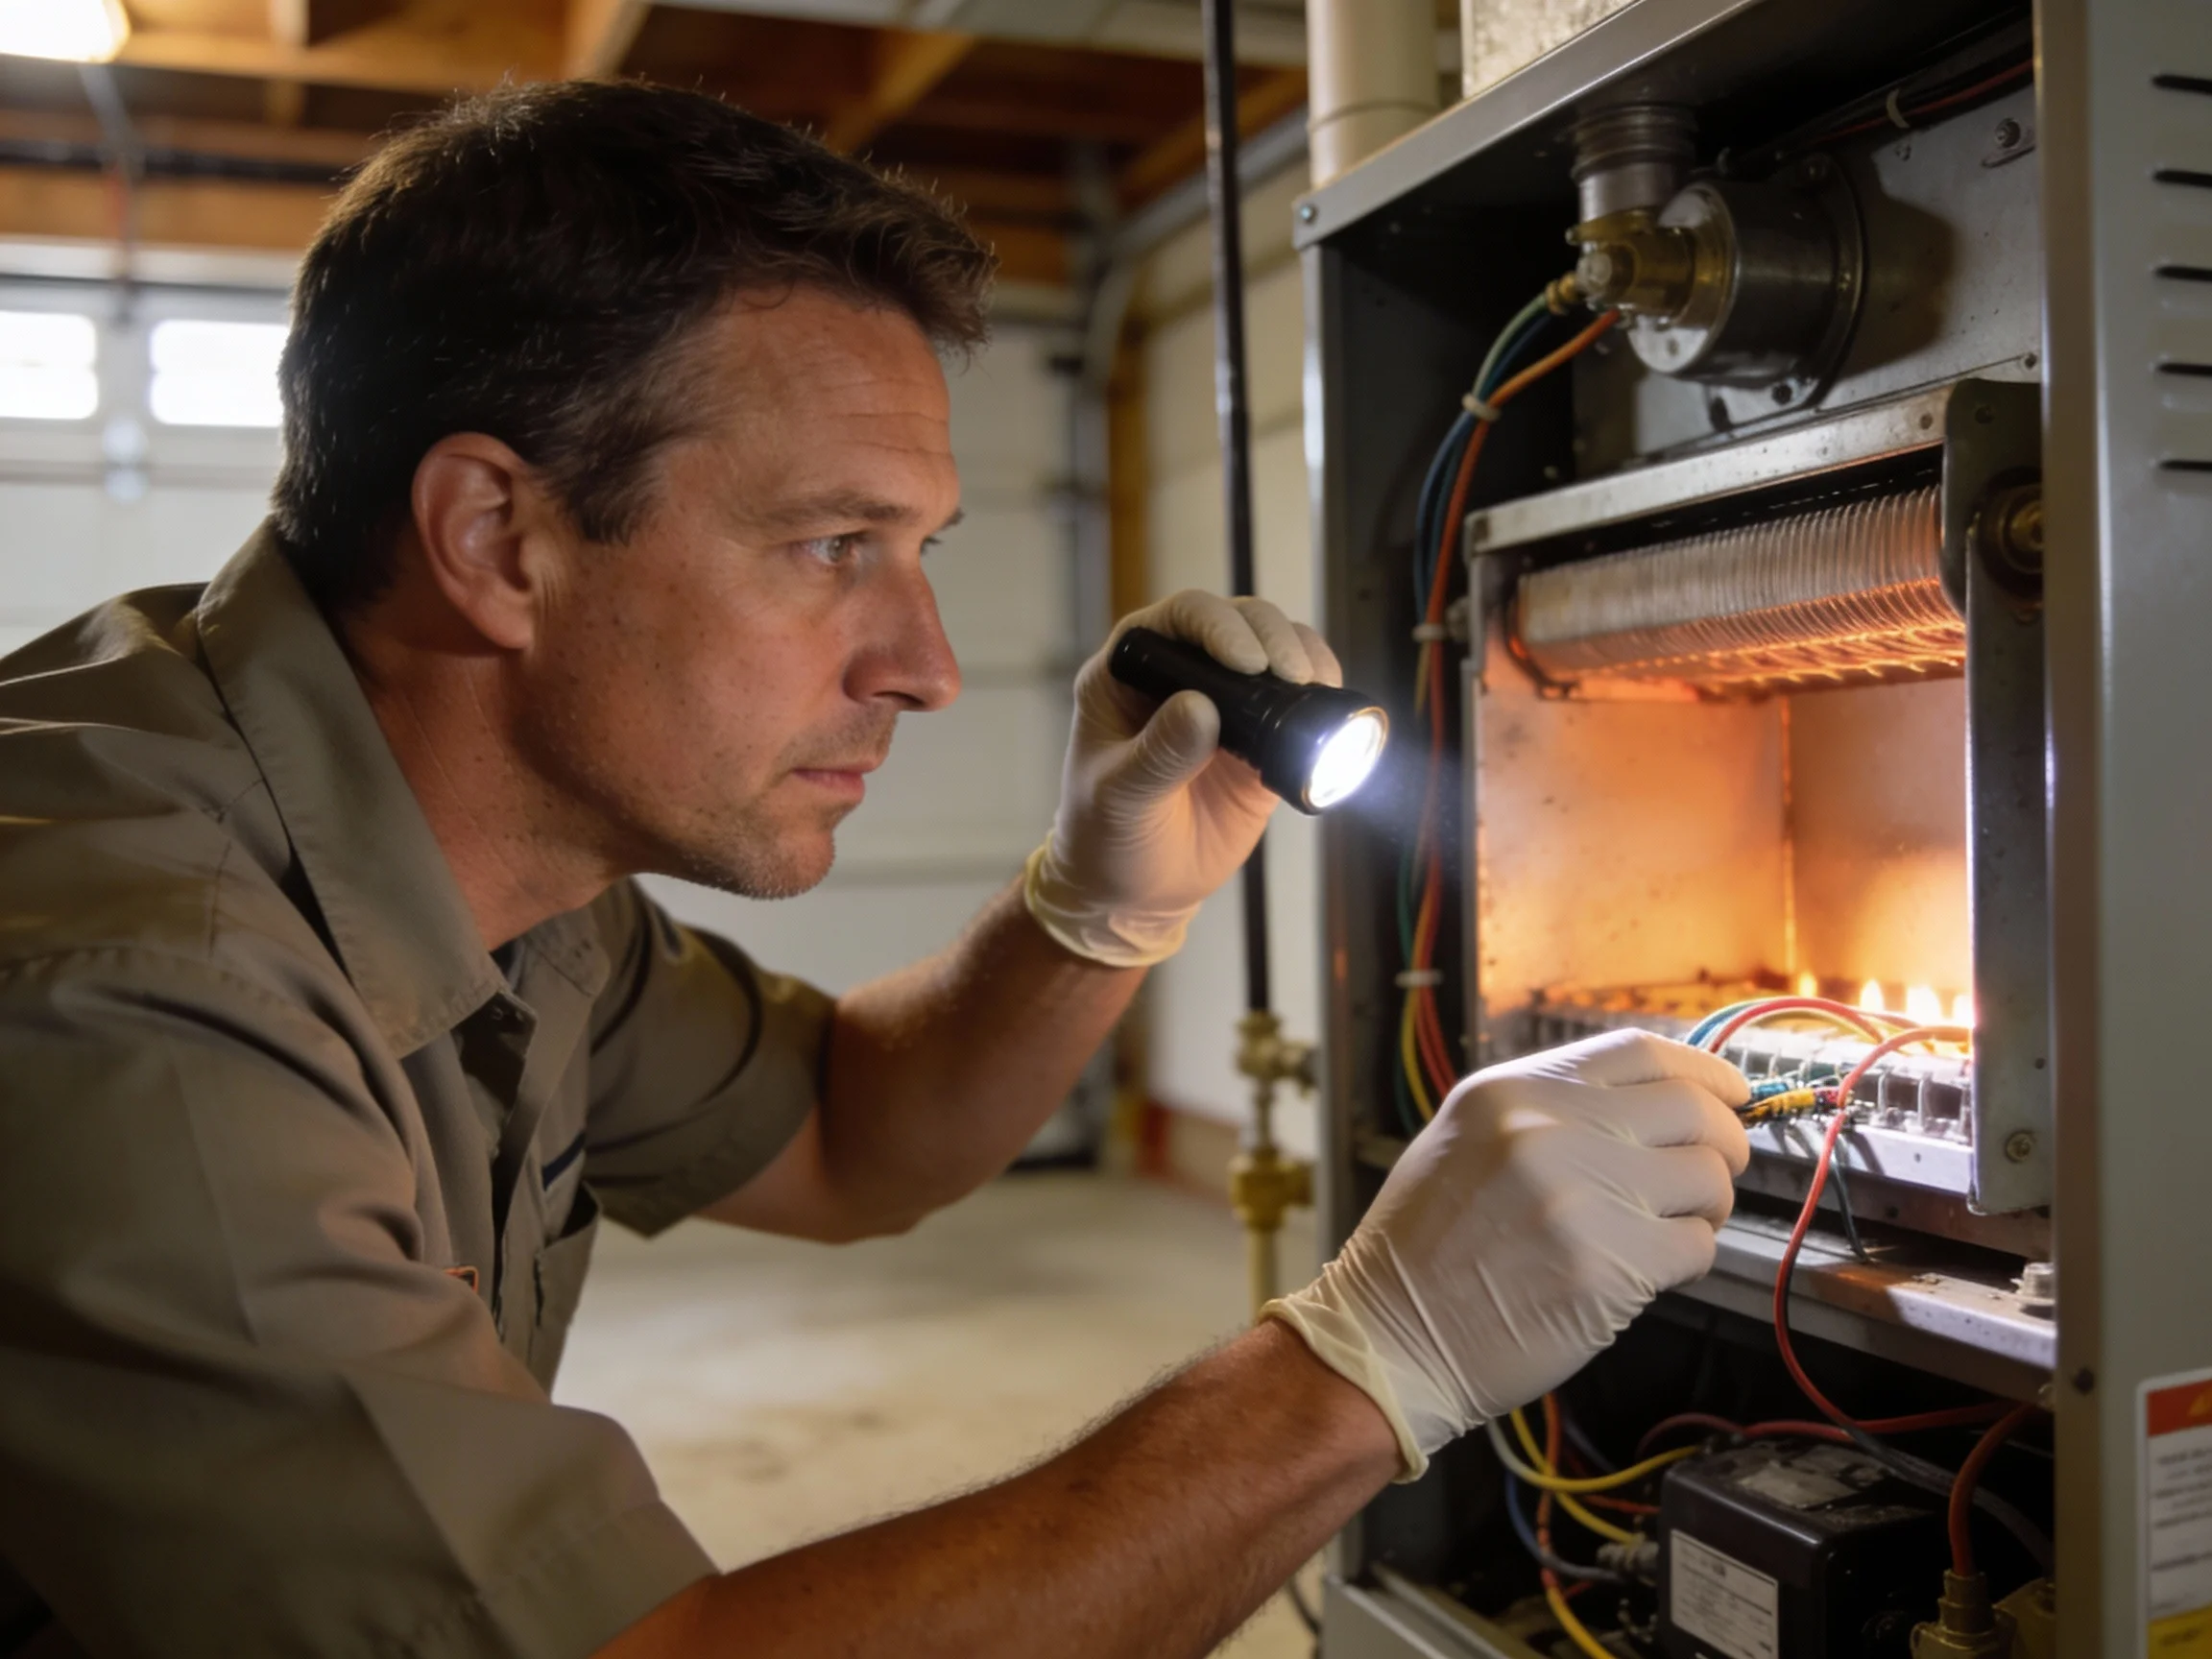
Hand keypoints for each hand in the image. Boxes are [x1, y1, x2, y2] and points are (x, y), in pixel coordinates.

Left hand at [1023, 591, 1340, 967]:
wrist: (1135, 890)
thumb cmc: (1105, 837)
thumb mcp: (1120, 798)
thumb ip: (1157, 754)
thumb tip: (1200, 707)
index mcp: (1129, 671)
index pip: (1178, 618)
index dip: (1217, 627)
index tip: (1246, 664)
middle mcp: (1180, 672)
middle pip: (1238, 620)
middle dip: (1271, 638)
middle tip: (1292, 677)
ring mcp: (1225, 702)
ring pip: (1274, 649)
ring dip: (1303, 658)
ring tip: (1314, 688)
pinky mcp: (1261, 738)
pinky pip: (1298, 702)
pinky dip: (1320, 698)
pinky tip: (1328, 710)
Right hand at [1265, 1030, 1750, 1478]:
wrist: (1389, 1334)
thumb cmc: (1425, 1244)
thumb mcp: (1467, 1138)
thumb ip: (1549, 1108)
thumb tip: (1653, 1100)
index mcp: (1513, 1090)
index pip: (1641, 1052)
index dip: (1704, 1070)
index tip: (1732, 1093)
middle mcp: (1550, 1130)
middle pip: (1694, 1110)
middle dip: (1725, 1141)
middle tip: (1715, 1170)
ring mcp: (1582, 1198)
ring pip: (1707, 1179)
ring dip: (1708, 1206)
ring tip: (1672, 1227)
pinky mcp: (1606, 1268)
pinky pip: (1695, 1248)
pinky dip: (1687, 1259)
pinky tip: (1647, 1270)